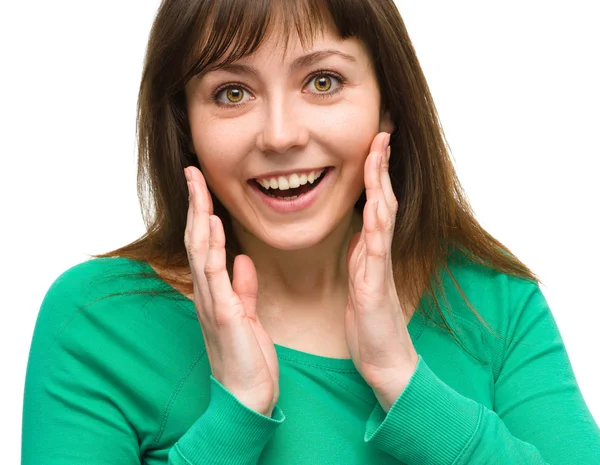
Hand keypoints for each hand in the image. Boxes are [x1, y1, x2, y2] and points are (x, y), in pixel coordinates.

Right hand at [184, 166, 279, 416]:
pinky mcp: (224, 314)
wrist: (247, 398)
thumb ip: (243, 287)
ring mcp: (212, 303)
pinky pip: (215, 275)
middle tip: (193, 172)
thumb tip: (243, 260)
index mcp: (214, 292)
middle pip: (196, 240)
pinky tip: (209, 225)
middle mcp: (207, 293)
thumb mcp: (247, 316)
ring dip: (198, 217)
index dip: (202, 213)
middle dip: (195, 204)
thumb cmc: (246, 359)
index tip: (203, 186)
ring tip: (197, 186)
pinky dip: (210, 248)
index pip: (204, 245)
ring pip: (199, 251)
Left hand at [345, 132, 418, 412]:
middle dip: (380, 166)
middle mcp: (378, 253)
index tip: (372, 144)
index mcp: (370, 250)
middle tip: (381, 133)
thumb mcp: (361, 279)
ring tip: (379, 154)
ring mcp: (379, 267)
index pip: (374, 203)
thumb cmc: (371, 323)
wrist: (384, 360)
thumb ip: (362, 253)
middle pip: (382, 200)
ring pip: (382, 217)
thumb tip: (360, 231)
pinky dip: (376, 225)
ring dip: (380, 184)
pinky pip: (375, 250)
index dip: (373, 173)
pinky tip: (376, 204)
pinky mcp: (375, 286)